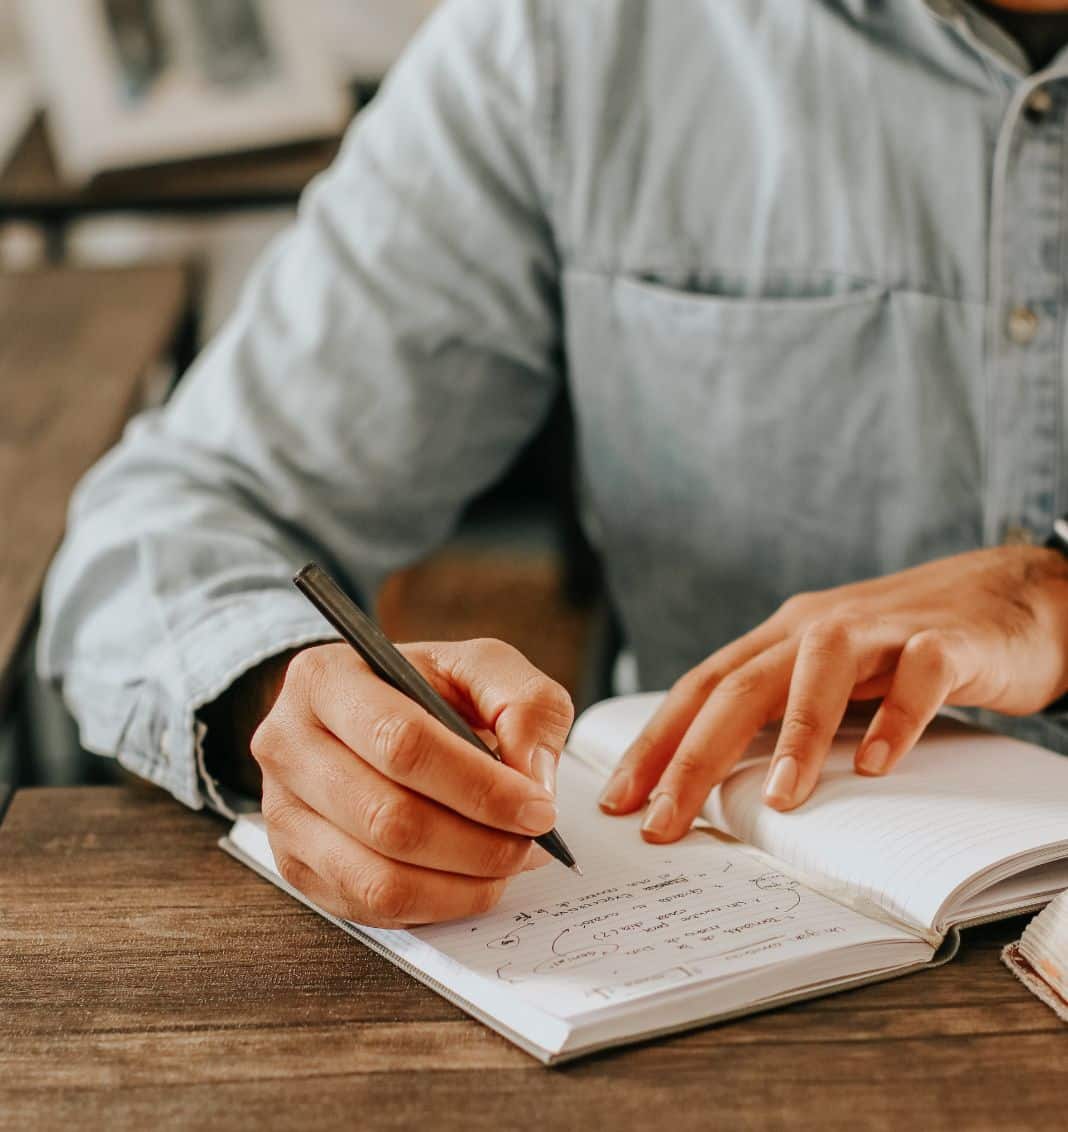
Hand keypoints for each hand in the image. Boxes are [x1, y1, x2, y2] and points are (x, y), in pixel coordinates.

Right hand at [251, 638, 573, 925]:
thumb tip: (533, 780)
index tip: (538, 809)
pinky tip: (470, 879)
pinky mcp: (294, 865)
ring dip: (462, 884)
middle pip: (388, 819)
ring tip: (508, 863)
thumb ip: (524, 705)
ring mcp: (280, 812)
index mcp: (326, 679)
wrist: (368, 714)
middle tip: (531, 844)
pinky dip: (436, 905)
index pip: (401, 743)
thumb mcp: (482, 667)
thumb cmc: (427, 689)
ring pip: (378, 878)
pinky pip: (370, 909)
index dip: (479, 787)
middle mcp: (287, 745)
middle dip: (478, 843)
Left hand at [599, 546, 1067, 840]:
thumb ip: (779, 713)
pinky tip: (878, 764)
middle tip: (663, 821)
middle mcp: (815, 628)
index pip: (701, 689)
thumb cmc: (902, 647)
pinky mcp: (946, 641)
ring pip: (820, 670)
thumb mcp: (826, 676)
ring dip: (796, 735)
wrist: (1009, 593)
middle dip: (693, 756)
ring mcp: (880, 630)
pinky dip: (895, 718)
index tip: (620, 800)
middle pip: (740, 686)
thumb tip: (717, 782)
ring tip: (778, 800)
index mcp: (779, 640)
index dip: (656, 742)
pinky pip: (918, 677)